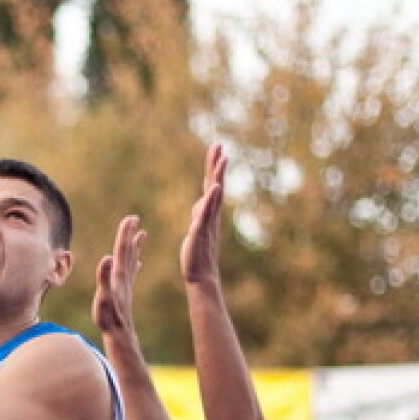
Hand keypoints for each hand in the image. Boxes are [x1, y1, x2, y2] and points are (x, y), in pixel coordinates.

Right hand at [92, 215, 145, 337]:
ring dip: (134, 247)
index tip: (130, 218)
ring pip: (131, 261)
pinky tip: (138, 262)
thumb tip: (106, 257)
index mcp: (119, 275)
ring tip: (141, 234)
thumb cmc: (109, 317)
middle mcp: (124, 277)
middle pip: (127, 252)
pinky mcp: (125, 293)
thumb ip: (104, 278)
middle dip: (130, 235)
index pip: (122, 250)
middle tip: (134, 218)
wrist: (120, 334)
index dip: (125, 234)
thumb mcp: (103, 297)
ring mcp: (125, 285)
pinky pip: (131, 274)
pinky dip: (134, 264)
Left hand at [180, 143, 227, 285]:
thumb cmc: (197, 253)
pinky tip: (214, 187)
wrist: (200, 274)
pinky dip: (211, 199)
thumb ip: (199, 214)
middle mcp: (211, 214)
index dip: (213, 168)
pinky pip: (207, 212)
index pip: (211, 185)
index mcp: (208, 212)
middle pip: (215, 184)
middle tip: (219, 144)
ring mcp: (208, 221)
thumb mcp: (196, 227)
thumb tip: (201, 202)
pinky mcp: (201, 231)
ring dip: (218, 176)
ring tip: (222, 159)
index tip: (216, 149)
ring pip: (214, 195)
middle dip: (216, 164)